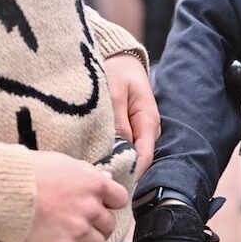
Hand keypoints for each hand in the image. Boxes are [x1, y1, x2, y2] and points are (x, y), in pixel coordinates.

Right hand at [24, 151, 127, 241]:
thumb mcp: (62, 162)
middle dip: (100, 226)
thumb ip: (86, 174)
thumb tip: (105, 181)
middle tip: (87, 226)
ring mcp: (79, 229)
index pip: (120, 199)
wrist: (4, 191)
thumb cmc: (27, 172)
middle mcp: (91, 207)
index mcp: (93, 183)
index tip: (103, 207)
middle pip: (109, 224)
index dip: (111, 204)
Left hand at [104, 53, 159, 178]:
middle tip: (95, 180)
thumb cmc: (117, 70)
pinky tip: (94, 157)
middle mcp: (147, 131)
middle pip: (136, 160)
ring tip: (92, 171)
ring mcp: (139, 132)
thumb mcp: (113, 92)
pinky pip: (122, 147)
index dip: (130, 173)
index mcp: (148, 121)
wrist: (119, 57)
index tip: (110, 183)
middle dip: (118, 170)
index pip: (144, 158)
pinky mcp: (129, 131)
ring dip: (113, 162)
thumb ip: (116, 121)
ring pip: (128, 155)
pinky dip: (110, 152)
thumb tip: (117, 149)